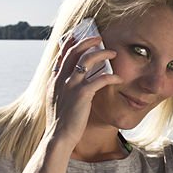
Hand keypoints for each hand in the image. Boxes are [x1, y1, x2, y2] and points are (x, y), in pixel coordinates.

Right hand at [45, 31, 121, 147]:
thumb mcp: (57, 101)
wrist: (58, 137)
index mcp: (54, 80)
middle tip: (98, 38)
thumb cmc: (61, 121)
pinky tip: (118, 78)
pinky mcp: (82, 95)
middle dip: (87, 42)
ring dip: (101, 54)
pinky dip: (111, 76)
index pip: (61, 55)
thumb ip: (62, 88)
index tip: (78, 35)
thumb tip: (71, 81)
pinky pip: (99, 79)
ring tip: (113, 53)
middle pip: (74, 52)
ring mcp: (71, 86)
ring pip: (86, 61)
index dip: (70, 43)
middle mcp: (60, 80)